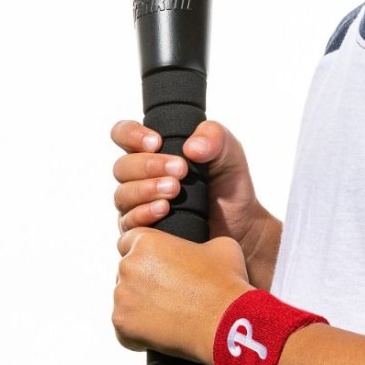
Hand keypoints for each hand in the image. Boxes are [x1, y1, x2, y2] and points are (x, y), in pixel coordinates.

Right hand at [110, 118, 280, 286]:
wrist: (241, 223)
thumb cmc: (228, 183)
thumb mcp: (228, 150)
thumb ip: (213, 136)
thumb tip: (191, 147)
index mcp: (153, 151)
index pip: (124, 134)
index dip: (131, 135)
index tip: (156, 142)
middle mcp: (140, 176)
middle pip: (123, 167)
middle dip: (149, 166)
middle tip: (180, 170)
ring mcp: (138, 204)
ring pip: (123, 195)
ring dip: (146, 189)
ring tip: (175, 190)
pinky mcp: (143, 230)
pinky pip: (129, 223)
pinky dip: (144, 214)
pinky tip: (164, 210)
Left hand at [113, 229, 250, 364]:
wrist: (224, 322)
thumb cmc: (225, 282)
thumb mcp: (220, 246)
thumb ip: (200, 244)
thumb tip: (201, 253)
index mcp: (147, 242)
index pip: (129, 241)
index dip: (145, 253)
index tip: (158, 264)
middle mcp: (128, 265)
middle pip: (127, 270)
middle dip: (142, 280)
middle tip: (168, 292)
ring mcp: (122, 296)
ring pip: (125, 299)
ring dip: (140, 305)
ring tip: (170, 314)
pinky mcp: (122, 325)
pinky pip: (125, 327)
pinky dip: (139, 331)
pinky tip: (164, 331)